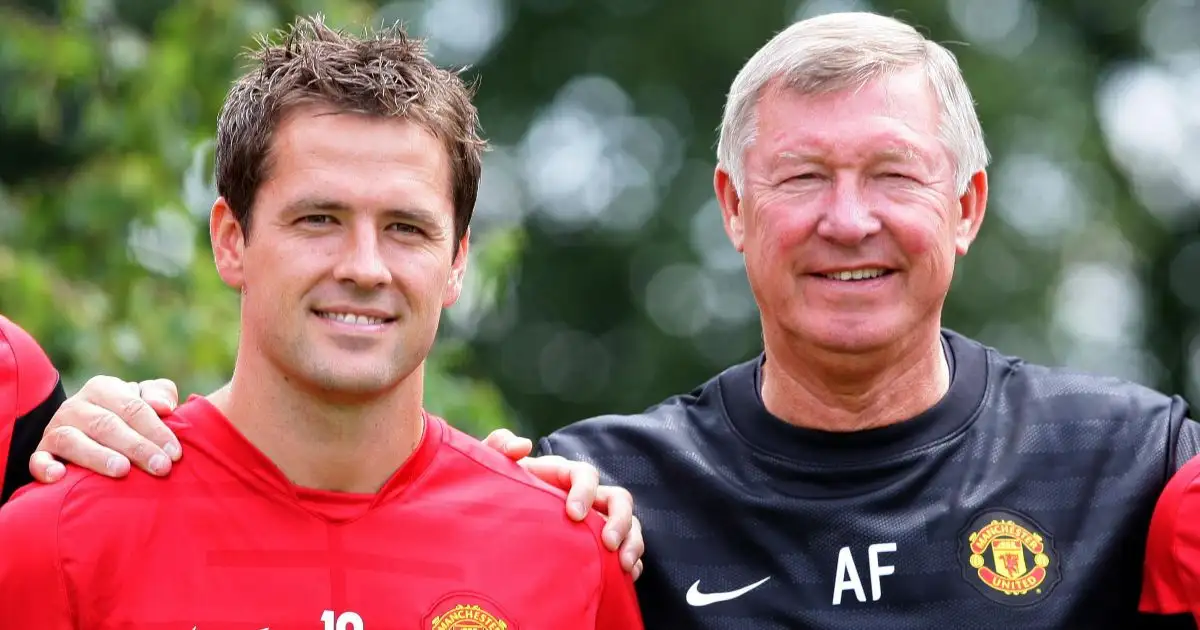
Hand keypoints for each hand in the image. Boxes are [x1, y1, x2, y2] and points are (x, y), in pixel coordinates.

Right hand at [30, 376, 181, 482]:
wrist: (89, 429)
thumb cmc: (127, 416)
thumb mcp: (144, 399)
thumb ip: (159, 394)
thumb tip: (164, 407)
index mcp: (103, 388)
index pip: (132, 407)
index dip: (156, 430)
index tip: (175, 453)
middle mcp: (76, 406)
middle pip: (107, 425)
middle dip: (137, 447)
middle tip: (161, 467)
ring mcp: (55, 428)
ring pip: (73, 440)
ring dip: (98, 456)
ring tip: (122, 471)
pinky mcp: (41, 452)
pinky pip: (38, 459)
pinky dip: (46, 467)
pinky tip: (60, 477)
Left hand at [483, 428, 644, 579]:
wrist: (490, 530)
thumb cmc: (493, 495)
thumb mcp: (490, 469)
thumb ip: (498, 446)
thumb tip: (523, 445)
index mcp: (562, 476)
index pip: (585, 474)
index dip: (585, 490)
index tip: (574, 514)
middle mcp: (585, 497)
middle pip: (618, 498)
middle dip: (620, 519)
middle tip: (608, 543)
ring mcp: (596, 522)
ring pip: (630, 524)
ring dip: (633, 542)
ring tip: (624, 566)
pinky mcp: (598, 546)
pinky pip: (626, 550)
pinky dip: (633, 562)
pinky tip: (626, 578)